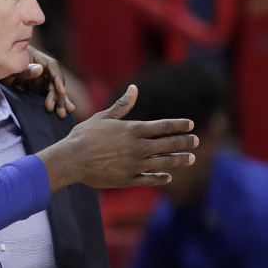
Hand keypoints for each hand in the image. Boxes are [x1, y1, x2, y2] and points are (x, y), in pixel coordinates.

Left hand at [0, 45, 74, 116]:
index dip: (59, 80)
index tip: (62, 92)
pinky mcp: (37, 91)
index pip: (53, 68)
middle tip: (60, 111)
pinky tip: (59, 115)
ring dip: (59, 103)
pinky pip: (47, 98)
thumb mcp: (13, 67)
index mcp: (40, 60)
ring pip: (54, 92)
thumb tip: (41, 70)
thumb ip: (25, 69)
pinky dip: (53, 105)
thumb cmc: (3, 64)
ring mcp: (41, 82)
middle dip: (59, 97)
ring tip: (62, 115)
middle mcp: (44, 71)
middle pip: (55, 83)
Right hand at [36, 85, 196, 191]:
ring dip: (179, 160)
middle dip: (185, 142)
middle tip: (196, 141)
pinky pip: (150, 180)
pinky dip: (161, 178)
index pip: (163, 126)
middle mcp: (138, 148)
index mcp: (133, 130)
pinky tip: (169, 176)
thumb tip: (134, 88)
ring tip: (191, 159)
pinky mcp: (128, 180)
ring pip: (164, 163)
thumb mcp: (103, 117)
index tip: (191, 125)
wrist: (71, 160)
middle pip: (168, 144)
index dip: (179, 125)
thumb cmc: (84, 136)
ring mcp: (134, 165)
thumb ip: (122, 105)